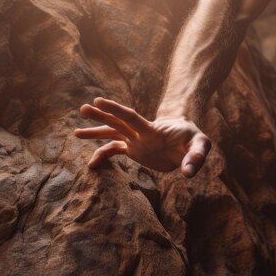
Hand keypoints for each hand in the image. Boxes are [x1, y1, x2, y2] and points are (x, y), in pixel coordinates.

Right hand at [74, 97, 210, 177]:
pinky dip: (102, 156)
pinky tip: (91, 165)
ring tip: (75, 132)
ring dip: (95, 132)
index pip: (131, 117)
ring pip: (111, 134)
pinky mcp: (134, 150)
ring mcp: (136, 141)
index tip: (98, 102)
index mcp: (152, 129)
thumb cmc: (193, 142)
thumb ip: (195, 157)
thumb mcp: (200, 146)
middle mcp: (140, 133)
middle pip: (117, 122)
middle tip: (83, 109)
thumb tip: (188, 173)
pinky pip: (114, 151)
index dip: (115, 109)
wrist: (187, 143)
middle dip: (101, 116)